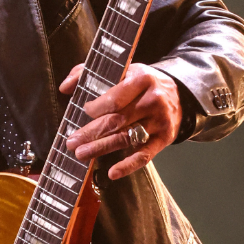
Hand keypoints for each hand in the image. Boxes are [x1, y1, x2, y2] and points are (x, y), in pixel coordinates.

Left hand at [59, 63, 183, 178]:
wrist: (178, 95)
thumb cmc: (143, 84)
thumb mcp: (123, 70)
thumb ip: (91, 73)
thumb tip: (65, 87)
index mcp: (142, 79)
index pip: (114, 99)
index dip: (95, 108)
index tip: (83, 111)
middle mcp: (153, 100)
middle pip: (117, 120)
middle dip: (91, 132)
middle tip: (71, 142)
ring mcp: (159, 121)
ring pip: (126, 138)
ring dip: (101, 148)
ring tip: (81, 154)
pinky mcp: (165, 138)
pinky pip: (145, 155)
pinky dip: (128, 165)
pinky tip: (113, 173)